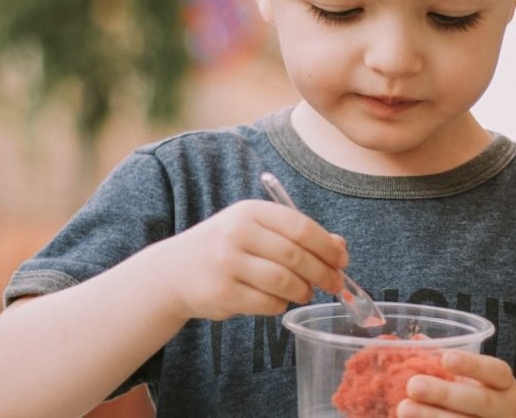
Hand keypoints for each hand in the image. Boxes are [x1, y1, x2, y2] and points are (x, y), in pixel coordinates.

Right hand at [160, 199, 347, 320]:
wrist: (174, 271)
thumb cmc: (226, 248)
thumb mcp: (257, 231)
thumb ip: (296, 235)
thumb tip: (340, 247)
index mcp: (251, 211)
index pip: (300, 226)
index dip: (326, 245)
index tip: (342, 260)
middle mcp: (237, 233)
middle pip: (295, 255)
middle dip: (322, 272)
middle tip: (335, 283)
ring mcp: (227, 263)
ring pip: (283, 281)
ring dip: (303, 290)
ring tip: (305, 292)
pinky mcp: (222, 292)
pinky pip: (267, 302)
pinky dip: (281, 304)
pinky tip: (279, 300)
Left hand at [397, 350, 515, 417]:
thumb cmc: (490, 397)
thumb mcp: (481, 379)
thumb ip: (453, 361)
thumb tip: (418, 341)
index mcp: (505, 386)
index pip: (495, 372)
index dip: (472, 365)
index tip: (446, 358)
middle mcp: (504, 410)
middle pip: (480, 402)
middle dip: (446, 394)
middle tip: (413, 386)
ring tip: (404, 409)